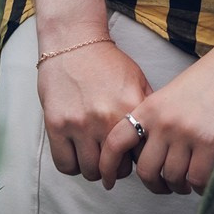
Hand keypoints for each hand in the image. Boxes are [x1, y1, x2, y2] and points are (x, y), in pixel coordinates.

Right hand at [36, 38, 150, 181]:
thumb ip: (147, 110)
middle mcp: (105, 119)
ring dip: (94, 169)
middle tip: (113, 158)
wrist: (73, 42)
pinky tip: (77, 155)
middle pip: (117, 169)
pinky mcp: (56, 126)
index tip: (133, 156)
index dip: (139, 160)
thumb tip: (157, 140)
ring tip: (95, 157)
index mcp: (129, 108)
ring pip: (91, 171)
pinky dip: (73, 166)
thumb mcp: (137, 81)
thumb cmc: (106, 63)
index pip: (141, 155)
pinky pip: (66, 165)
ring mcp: (79, 124)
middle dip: (117, 168)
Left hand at [101, 48, 213, 194]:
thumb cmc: (206, 80)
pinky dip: (199, 186)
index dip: (108, 165)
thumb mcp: (169, 96)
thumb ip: (155, 121)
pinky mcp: (211, 142)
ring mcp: (186, 133)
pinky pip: (197, 179)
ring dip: (179, 187)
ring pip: (173, 178)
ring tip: (186, 183)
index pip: (116, 142)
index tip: (109, 180)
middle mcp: (163, 122)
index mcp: (149, 108)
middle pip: (146, 170)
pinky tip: (202, 182)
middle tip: (164, 185)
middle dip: (154, 185)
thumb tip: (147, 155)